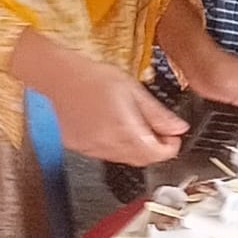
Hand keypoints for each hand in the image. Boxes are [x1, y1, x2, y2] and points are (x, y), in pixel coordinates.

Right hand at [51, 62, 189, 164]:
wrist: (59, 77)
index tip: (174, 136)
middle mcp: (108, 144)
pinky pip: (106, 154)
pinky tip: (113, 128)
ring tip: (134, 126)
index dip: (171, 147)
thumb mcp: (134, 90)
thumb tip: (179, 128)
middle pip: (142, 160)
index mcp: (125, 130)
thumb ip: (158, 114)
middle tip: (159, 132)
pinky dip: (116, 147)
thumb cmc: (93, 78)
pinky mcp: (80, 148)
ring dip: (136, 149)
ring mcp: (92, 148)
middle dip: (155, 149)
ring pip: (124, 159)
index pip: (157, 155)